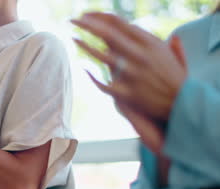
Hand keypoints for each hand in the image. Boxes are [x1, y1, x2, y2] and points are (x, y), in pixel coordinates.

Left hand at [72, 12, 187, 121]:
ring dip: (85, 45)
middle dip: (87, 24)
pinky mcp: (126, 92)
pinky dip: (92, 75)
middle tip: (72, 19)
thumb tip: (142, 29)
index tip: (87, 14)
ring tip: (73, 37)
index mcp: (150, 43)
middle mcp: (140, 55)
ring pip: (102, 56)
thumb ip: (152, 37)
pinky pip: (103, 83)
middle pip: (108, 34)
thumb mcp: (172, 53)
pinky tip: (83, 68)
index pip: (120, 23)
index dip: (100, 17)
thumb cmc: (177, 79)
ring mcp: (132, 74)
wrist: (184, 105)